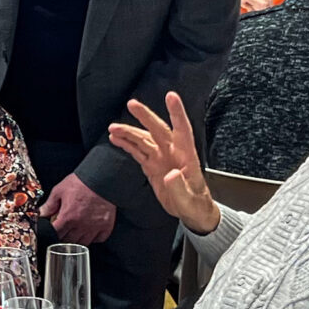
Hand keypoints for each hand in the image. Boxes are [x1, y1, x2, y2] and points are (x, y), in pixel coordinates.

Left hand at [39, 171, 120, 242]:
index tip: (53, 231)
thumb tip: (41, 213)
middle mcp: (81, 225)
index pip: (56, 234)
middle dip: (63, 238)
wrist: (102, 178)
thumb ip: (49, 204)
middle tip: (63, 232)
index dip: (53, 233)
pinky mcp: (106, 226)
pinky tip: (90, 232)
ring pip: (82, 244)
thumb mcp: (60, 190)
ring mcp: (94, 227)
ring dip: (77, 240)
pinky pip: (99, 239)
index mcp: (68, 217)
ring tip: (75, 233)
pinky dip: (94, 238)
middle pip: (68, 241)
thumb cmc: (81, 183)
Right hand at [106, 93, 219, 234]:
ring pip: (144, 140)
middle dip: (145, 116)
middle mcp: (173, 152)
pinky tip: (116, 139)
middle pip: (157, 130)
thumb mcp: (189, 201)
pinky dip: (127, 144)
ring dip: (129, 133)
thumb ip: (179, 188)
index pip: (182, 130)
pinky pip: (138, 152)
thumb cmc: (195, 205)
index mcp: (186, 156)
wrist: (192, 212)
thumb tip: (170, 175)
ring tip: (113, 128)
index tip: (171, 96)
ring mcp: (161, 158)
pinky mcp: (152, 166)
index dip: (177, 113)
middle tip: (132, 104)